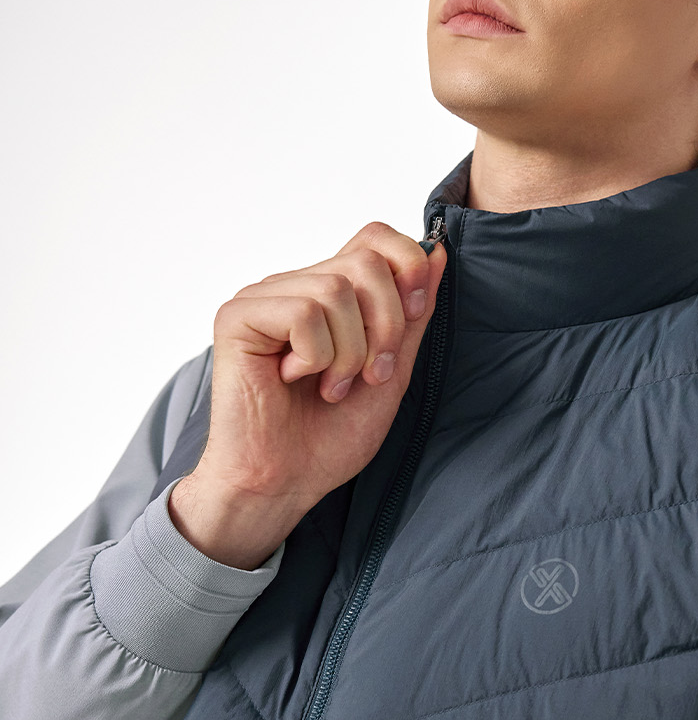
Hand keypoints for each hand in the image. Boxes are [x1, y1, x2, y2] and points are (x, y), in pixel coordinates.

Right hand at [168, 222, 447, 568]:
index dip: (407, 266)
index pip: (375, 237)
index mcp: (331, 293)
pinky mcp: (237, 316)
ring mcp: (264, 298)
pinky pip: (303, 311)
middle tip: (370, 373)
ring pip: (335, 289)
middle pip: (365, 261)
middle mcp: (296, 286)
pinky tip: (294, 380)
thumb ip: (413, 314)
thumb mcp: (394, 370)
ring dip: (349, 352)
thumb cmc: (331, 436)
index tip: (414, 317)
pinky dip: (316, 356)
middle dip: (386, 325)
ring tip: (330, 386)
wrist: (285, 483)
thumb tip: (437, 251)